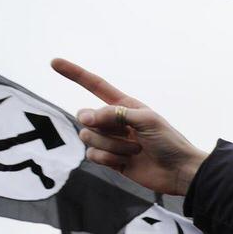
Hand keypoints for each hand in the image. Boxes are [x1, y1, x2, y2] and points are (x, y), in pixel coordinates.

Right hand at [51, 58, 208, 195]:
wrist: (178, 171)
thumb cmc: (168, 141)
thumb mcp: (145, 119)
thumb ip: (114, 114)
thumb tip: (85, 118)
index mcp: (124, 105)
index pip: (95, 85)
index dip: (75, 74)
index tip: (54, 62)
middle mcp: (115, 121)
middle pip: (84, 115)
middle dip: (98, 124)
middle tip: (123, 132)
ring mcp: (111, 141)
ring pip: (88, 137)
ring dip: (112, 145)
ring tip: (135, 150)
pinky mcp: (111, 159)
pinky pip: (92, 155)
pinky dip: (108, 158)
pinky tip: (126, 162)